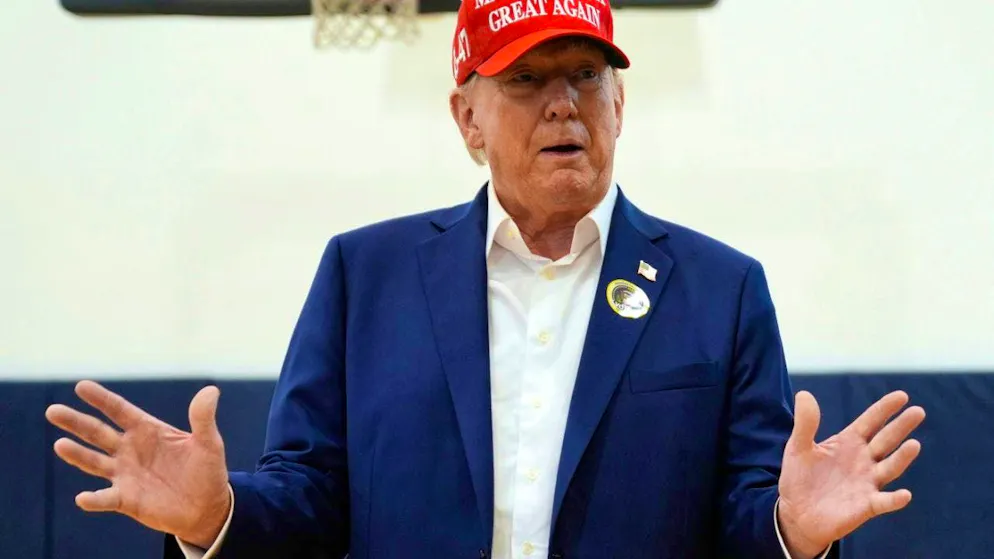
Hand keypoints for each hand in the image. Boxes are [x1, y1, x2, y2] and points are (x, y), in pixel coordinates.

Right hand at [45, 381, 231, 548]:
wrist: (207, 507)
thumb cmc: (207, 471)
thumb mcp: (208, 443)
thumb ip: (203, 418)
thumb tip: (211, 391)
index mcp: (147, 431)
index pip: (119, 410)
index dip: (101, 399)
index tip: (81, 386)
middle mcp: (130, 450)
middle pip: (97, 433)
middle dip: (76, 422)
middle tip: (52, 410)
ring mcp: (125, 474)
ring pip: (94, 462)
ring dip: (77, 455)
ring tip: (60, 445)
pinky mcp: (126, 499)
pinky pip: (105, 499)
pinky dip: (94, 499)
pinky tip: (83, 497)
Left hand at [777, 390, 924, 558]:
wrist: (796, 513)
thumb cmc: (800, 478)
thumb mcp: (798, 447)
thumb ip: (805, 423)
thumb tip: (804, 394)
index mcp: (849, 442)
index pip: (870, 421)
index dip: (885, 409)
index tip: (902, 395)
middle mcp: (863, 460)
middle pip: (886, 440)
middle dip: (901, 426)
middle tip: (918, 411)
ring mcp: (867, 482)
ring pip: (890, 467)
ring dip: (902, 457)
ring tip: (914, 444)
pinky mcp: (866, 506)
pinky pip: (884, 502)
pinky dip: (894, 499)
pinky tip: (904, 495)